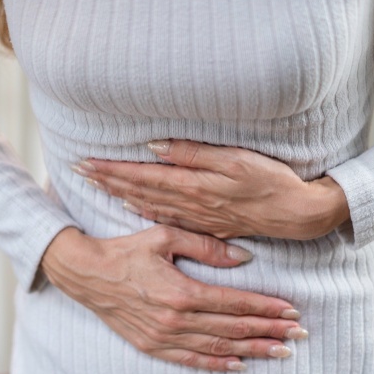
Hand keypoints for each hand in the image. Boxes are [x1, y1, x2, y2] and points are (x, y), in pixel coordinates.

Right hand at [39, 226, 308, 372]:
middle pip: (233, 329)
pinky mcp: (151, 346)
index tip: (291, 311)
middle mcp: (175, 319)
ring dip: (252, 350)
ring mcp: (163, 337)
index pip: (235, 303)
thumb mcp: (165, 235)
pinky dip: (218, 364)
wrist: (86, 274)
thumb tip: (244, 258)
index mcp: (181, 291)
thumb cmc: (126, 250)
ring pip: (218, 347)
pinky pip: (191, 360)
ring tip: (281, 351)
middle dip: (269, 331)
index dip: (266, 308)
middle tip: (299, 334)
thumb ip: (207, 246)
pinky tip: (240, 365)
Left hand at [71, 139, 350, 240]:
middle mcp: (188, 203)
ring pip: (148, 205)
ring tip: (96, 186)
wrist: (296, 215)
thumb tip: (152, 147)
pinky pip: (166, 219)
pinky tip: (131, 209)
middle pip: (138, 190)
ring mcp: (195, 217)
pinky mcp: (206, 226)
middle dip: (107, 181)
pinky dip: (144, 211)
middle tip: (77, 172)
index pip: (140, 175)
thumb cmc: (270, 180)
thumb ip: (192, 154)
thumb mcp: (234, 160)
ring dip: (120, 195)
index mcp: (191, 184)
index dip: (111, 169)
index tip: (84, 163)